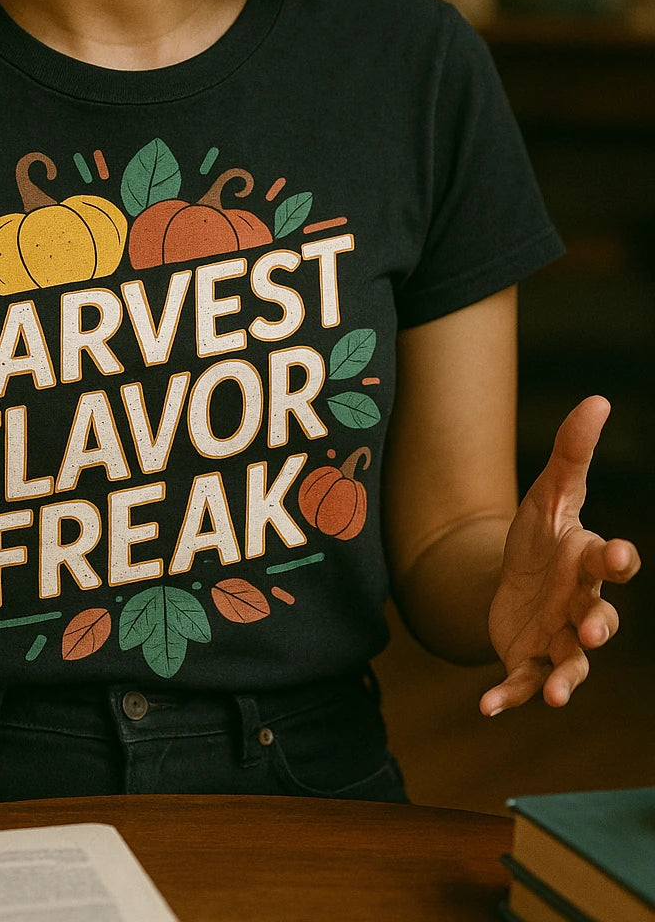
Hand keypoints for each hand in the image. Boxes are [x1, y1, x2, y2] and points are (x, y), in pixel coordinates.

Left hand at [480, 395, 640, 716]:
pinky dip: (509, 697)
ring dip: (568, 678)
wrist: (511, 580)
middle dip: (600, 626)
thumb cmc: (542, 536)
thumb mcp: (550, 492)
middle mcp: (580, 606)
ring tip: (560, 695)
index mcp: (586, 562)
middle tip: (595, 630)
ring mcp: (557, 638)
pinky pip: (523, 683)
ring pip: (573, 663)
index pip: (611, 562)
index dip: (618, 559)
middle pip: (599, 618)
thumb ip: (571, 451)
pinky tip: (486, 708)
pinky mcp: (529, 661)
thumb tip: (597, 398)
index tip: (619, 554)